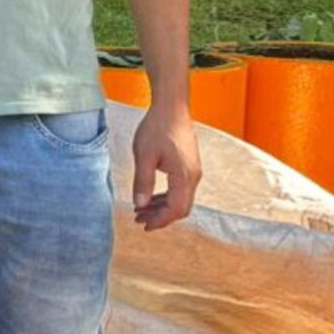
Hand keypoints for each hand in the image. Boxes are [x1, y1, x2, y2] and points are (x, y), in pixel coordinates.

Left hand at [131, 103, 200, 230]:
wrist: (172, 108)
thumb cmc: (157, 128)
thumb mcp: (143, 155)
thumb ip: (143, 182)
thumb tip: (140, 204)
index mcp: (184, 176)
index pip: (175, 209)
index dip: (160, 220)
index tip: (143, 225)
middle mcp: (193, 176)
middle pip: (181, 208)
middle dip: (161, 217)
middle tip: (139, 219)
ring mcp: (193, 171)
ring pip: (181, 199)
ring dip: (162, 207)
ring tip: (141, 209)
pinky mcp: (190, 165)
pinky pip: (181, 189)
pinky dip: (167, 197)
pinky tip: (151, 197)